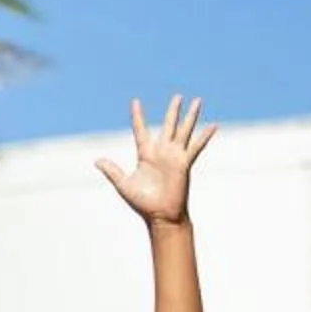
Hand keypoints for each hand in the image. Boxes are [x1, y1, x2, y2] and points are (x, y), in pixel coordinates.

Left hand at [99, 95, 216, 225]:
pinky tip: (214, 125)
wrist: (160, 215)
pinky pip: (196, 147)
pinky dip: (205, 136)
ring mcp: (175, 156)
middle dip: (173, 111)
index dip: (137, 117)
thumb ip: (112, 171)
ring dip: (190, 116)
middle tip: (178, 96)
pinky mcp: (185, 163)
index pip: (140, 131)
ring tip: (198, 101)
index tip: (135, 102)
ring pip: (184, 131)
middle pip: (168, 125)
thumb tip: (96, 161)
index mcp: (145, 154)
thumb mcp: (123, 185)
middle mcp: (161, 152)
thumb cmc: (143, 203)